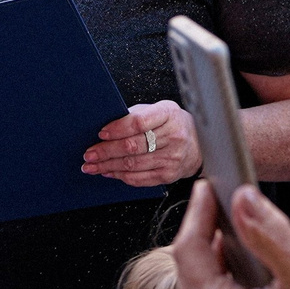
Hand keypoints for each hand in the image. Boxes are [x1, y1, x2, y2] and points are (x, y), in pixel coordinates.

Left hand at [85, 100, 200, 185]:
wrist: (199, 144)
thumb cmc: (173, 124)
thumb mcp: (159, 110)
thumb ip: (137, 115)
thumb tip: (107, 127)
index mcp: (168, 114)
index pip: (139, 122)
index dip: (117, 129)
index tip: (101, 133)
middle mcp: (173, 136)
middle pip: (133, 146)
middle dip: (106, 151)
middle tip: (89, 154)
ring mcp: (172, 158)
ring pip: (133, 164)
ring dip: (108, 166)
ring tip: (93, 166)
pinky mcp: (168, 175)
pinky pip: (139, 178)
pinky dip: (120, 176)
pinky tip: (109, 171)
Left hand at [171, 180, 289, 288]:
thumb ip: (270, 234)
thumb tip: (242, 198)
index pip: (189, 251)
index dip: (199, 213)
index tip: (209, 186)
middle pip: (194, 273)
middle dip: (212, 237)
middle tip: (233, 206)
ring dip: (224, 266)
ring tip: (252, 242)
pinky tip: (258, 283)